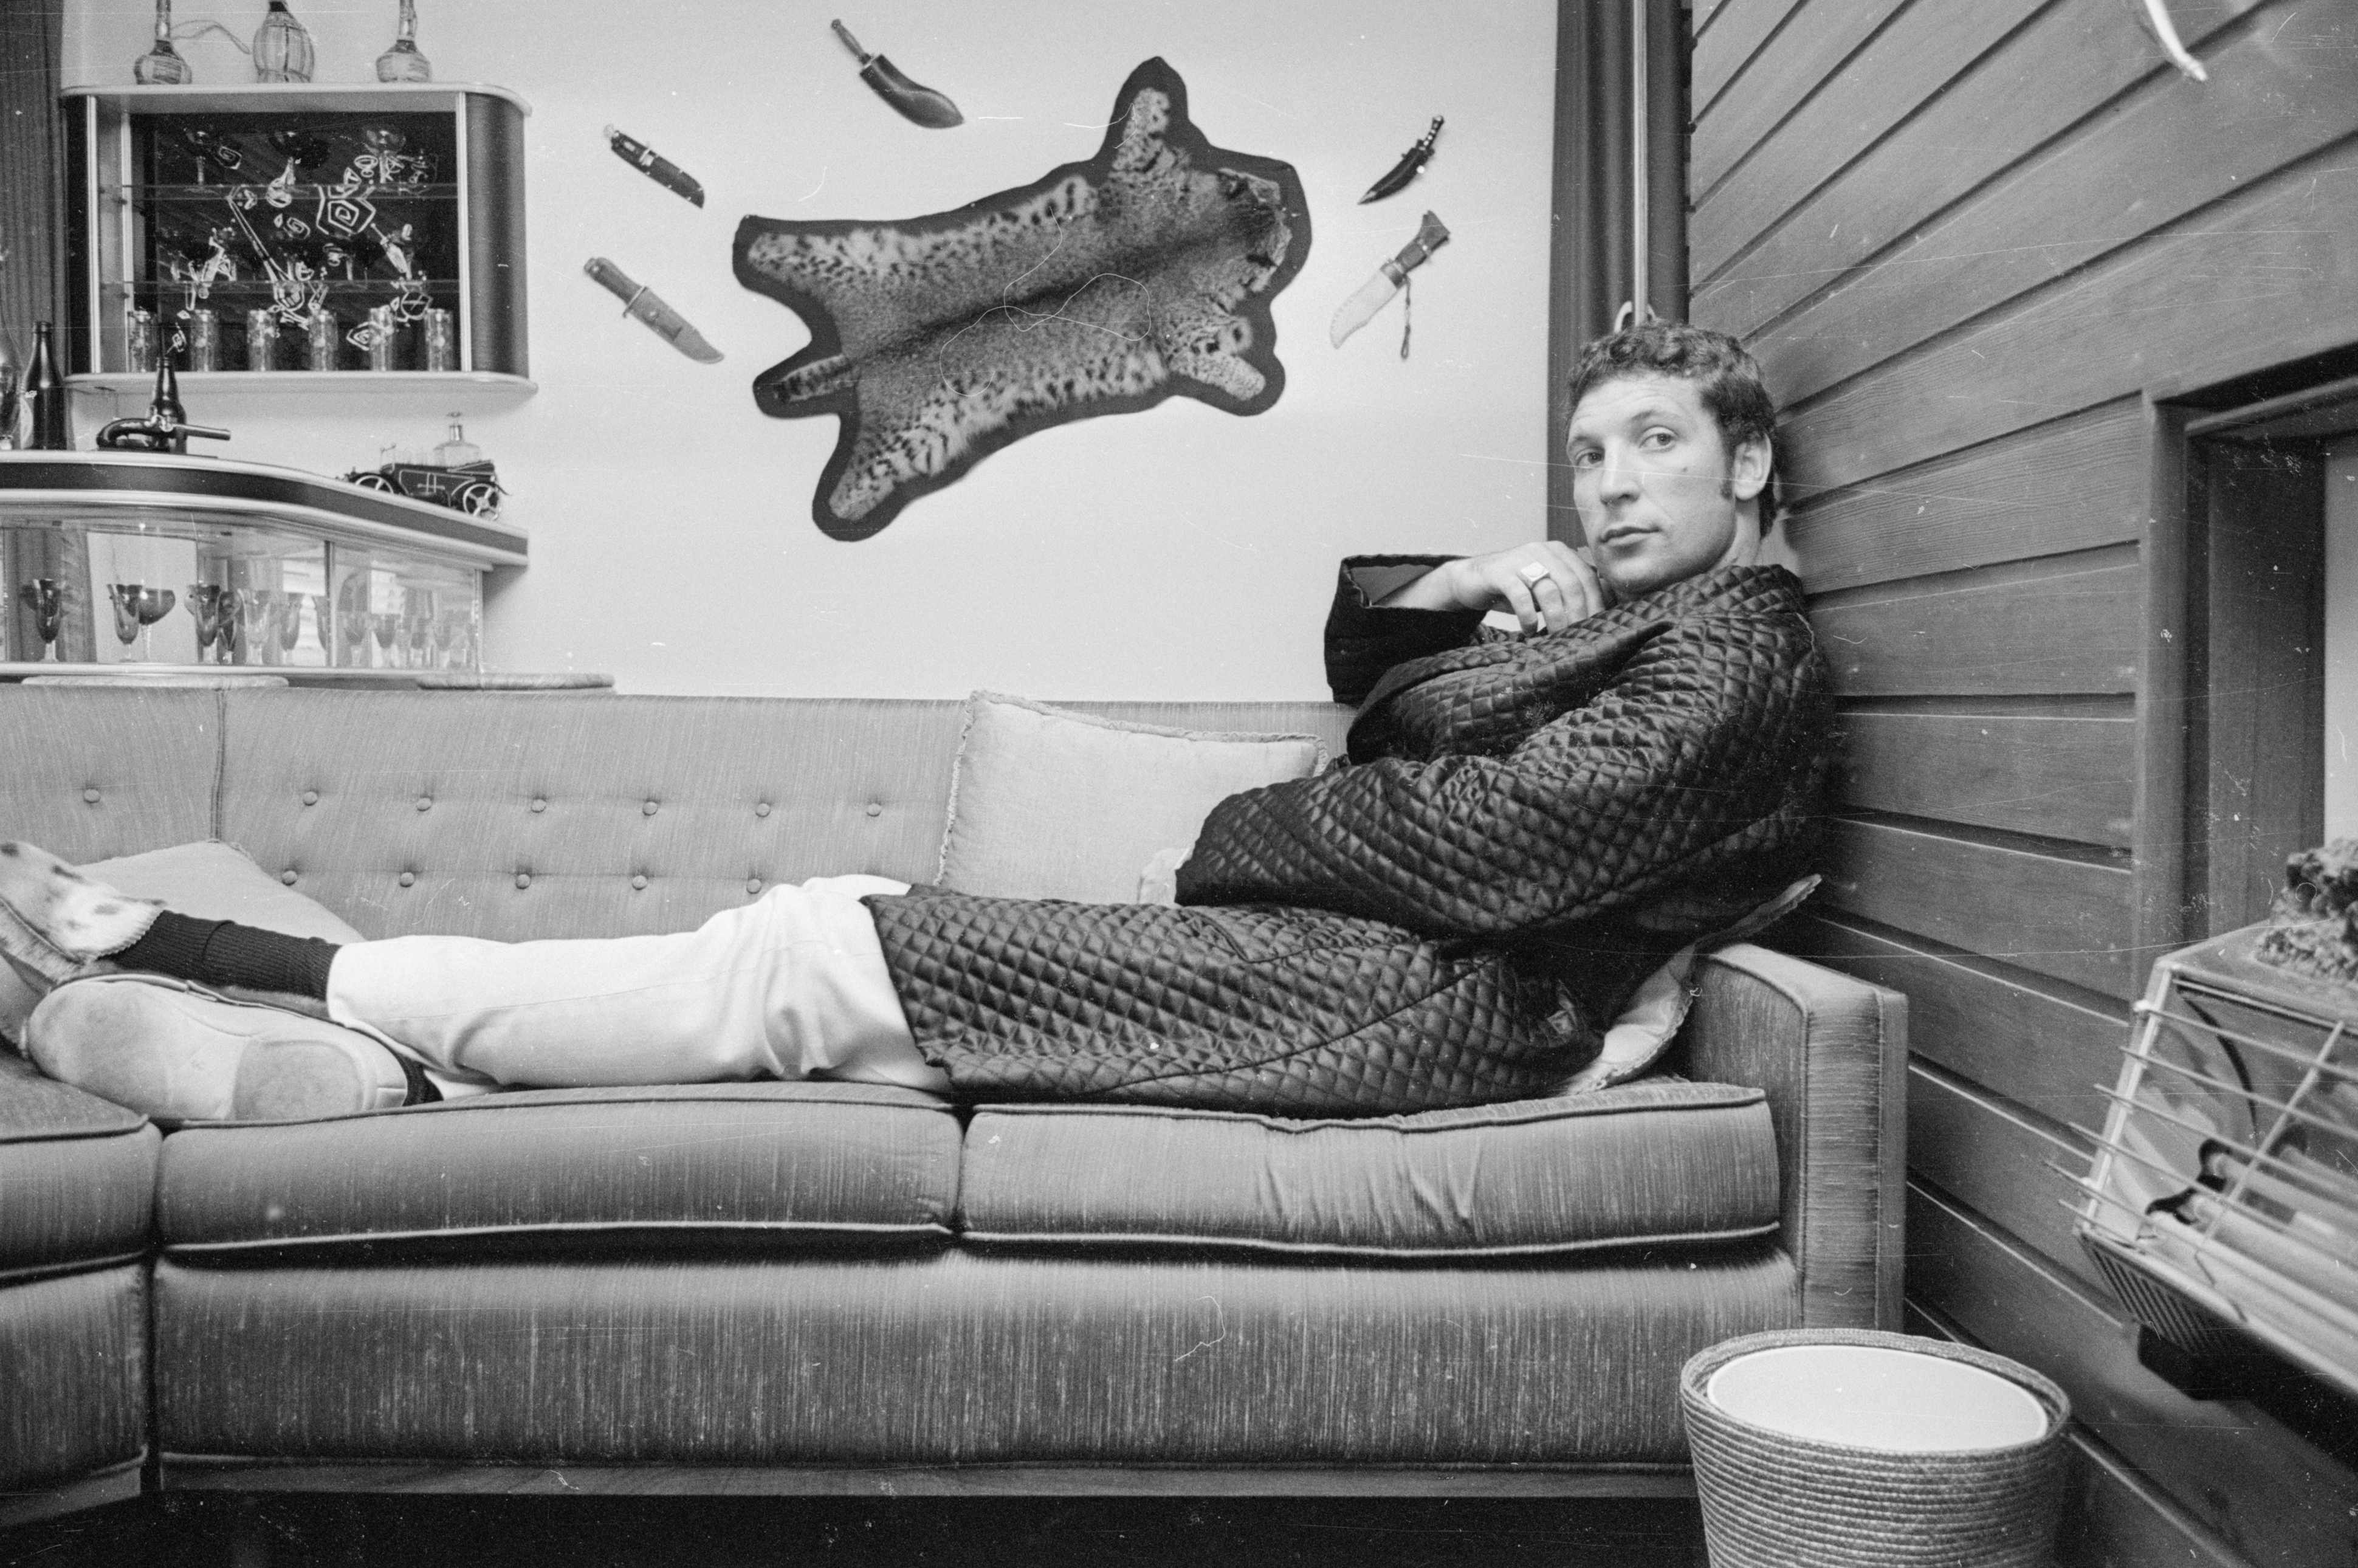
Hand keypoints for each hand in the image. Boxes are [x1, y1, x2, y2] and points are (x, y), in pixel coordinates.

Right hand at [1381, 542, 1606, 632]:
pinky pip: (1520, 595)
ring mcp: (1520, 558)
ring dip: (1556, 618)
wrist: (1471, 579)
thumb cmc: (1514, 588)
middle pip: (1572, 584)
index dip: (1595, 603)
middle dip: (1578, 614)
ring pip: (1549, 590)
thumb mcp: (1545, 588)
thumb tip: (1601, 613)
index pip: (1587, 576)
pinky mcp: (1499, 571)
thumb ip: (1568, 592)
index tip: (1598, 626)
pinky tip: (1529, 630)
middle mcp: (1542, 550)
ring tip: (1556, 637)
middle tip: (1579, 637)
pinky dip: (1528, 616)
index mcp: (1559, 551)